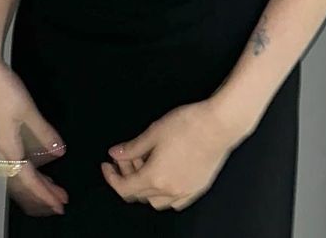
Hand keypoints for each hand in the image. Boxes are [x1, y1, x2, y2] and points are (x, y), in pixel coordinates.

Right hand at [0, 53, 68, 216]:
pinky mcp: (0, 133)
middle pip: (22, 181)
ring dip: (36, 182)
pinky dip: (29, 169)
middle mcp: (2, 149)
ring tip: (53, 187)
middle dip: (42, 193)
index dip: (45, 193)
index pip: (29, 180)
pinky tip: (38, 164)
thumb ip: (44, 132)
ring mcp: (0, 142)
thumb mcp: (28, 110)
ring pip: (19, 172)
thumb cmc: (4, 89)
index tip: (59, 204)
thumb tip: (60, 152)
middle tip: (61, 200)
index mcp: (7, 147)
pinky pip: (16, 161)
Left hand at [100, 100, 239, 210]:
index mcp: (155, 177)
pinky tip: (164, 175)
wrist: (219, 125)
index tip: (107, 165)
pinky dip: (164, 193)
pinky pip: (174, 201)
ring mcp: (185, 192)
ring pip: (156, 201)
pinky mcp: (197, 189)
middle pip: (139, 193)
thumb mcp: (154, 132)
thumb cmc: (188, 125)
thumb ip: (132, 146)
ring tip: (145, 163)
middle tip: (126, 156)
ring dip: (145, 186)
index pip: (124, 187)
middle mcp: (169, 190)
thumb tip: (115, 153)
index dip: (111, 177)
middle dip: (127, 175)